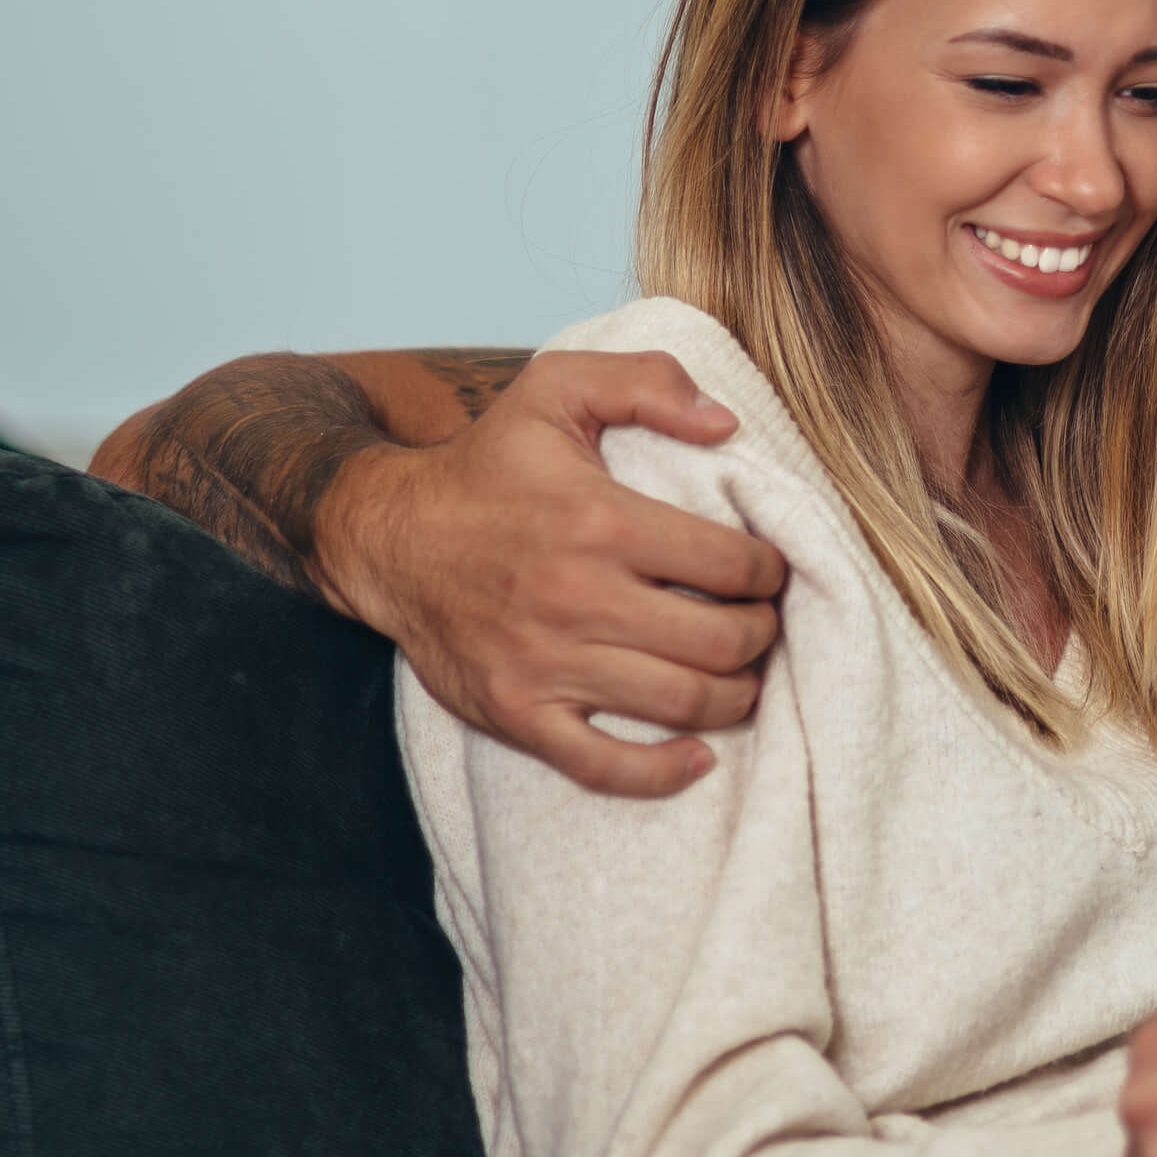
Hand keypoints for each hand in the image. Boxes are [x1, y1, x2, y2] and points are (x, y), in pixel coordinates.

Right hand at [316, 351, 788, 797]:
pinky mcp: (518, 713)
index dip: (770, 571)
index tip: (769, 569)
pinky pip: (606, 766)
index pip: (730, 565)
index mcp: (599, 521)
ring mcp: (546, 664)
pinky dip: (663, 772)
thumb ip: (647, 384)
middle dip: (762, 634)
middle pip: (720, 642)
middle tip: (760, 622)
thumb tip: (728, 425)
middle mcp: (576, 597)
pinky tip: (696, 756)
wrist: (386, 536)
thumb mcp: (556, 390)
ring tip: (740, 673)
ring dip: (735, 697)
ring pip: (682, 704)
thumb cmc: (485, 465)